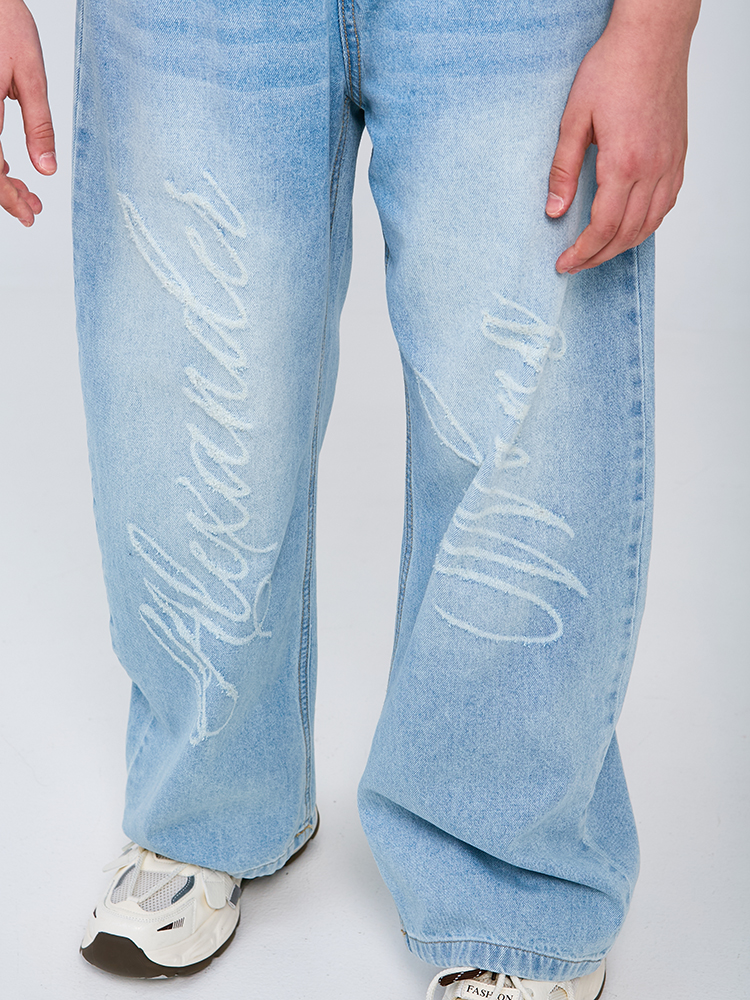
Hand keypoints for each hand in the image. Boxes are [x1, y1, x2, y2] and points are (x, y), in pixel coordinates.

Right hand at [0, 0, 55, 225]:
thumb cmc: (4, 22)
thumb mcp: (31, 76)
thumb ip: (39, 125)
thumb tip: (47, 169)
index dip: (9, 198)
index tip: (29, 215)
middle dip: (6, 194)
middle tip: (32, 208)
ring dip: (0, 178)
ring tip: (27, 192)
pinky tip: (8, 166)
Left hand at [547, 0, 699, 273]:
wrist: (652, 39)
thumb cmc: (613, 69)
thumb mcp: (574, 119)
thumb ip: (564, 170)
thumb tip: (554, 211)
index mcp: (624, 163)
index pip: (603, 227)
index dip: (582, 252)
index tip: (564, 264)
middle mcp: (653, 169)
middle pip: (626, 234)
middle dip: (598, 256)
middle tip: (575, 265)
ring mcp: (670, 164)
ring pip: (649, 225)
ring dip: (622, 246)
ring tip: (597, 253)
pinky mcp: (678, 157)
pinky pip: (665, 205)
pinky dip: (645, 226)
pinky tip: (627, 228)